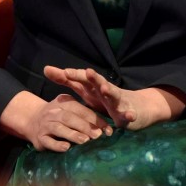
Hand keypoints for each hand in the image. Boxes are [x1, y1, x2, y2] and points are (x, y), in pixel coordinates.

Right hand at [0, 91, 111, 152]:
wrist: (32, 119)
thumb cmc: (59, 116)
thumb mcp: (69, 109)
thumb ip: (84, 115)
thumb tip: (105, 127)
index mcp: (64, 102)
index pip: (81, 109)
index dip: (94, 119)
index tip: (107, 129)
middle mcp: (54, 111)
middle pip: (69, 117)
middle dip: (84, 126)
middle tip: (97, 135)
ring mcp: (45, 124)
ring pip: (59, 128)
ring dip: (72, 134)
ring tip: (85, 141)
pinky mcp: (39, 138)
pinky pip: (48, 141)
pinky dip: (57, 145)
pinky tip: (66, 148)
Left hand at [44, 67, 185, 130]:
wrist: (139, 107)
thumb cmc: (108, 100)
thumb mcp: (88, 93)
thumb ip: (70, 82)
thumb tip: (46, 70)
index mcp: (93, 88)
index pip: (79, 79)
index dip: (68, 75)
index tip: (52, 71)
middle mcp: (105, 91)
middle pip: (96, 82)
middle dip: (90, 77)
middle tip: (84, 72)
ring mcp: (118, 101)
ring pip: (113, 94)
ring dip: (109, 90)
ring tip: (105, 88)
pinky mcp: (128, 113)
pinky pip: (129, 114)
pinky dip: (129, 114)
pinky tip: (130, 115)